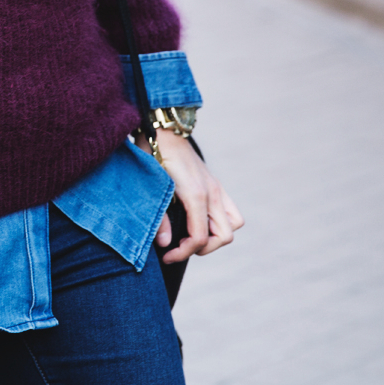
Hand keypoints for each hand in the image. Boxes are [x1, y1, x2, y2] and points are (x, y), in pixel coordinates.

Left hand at [136, 130, 243, 262]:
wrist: (164, 128)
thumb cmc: (153, 153)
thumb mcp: (151, 187)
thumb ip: (158, 218)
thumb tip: (166, 244)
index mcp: (195, 195)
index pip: (199, 238)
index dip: (183, 254)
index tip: (166, 256)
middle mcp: (212, 193)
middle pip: (223, 237)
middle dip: (202, 249)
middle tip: (178, 247)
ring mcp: (217, 188)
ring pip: (233, 225)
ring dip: (215, 236)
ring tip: (190, 236)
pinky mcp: (216, 185)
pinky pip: (230, 211)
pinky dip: (218, 223)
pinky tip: (195, 221)